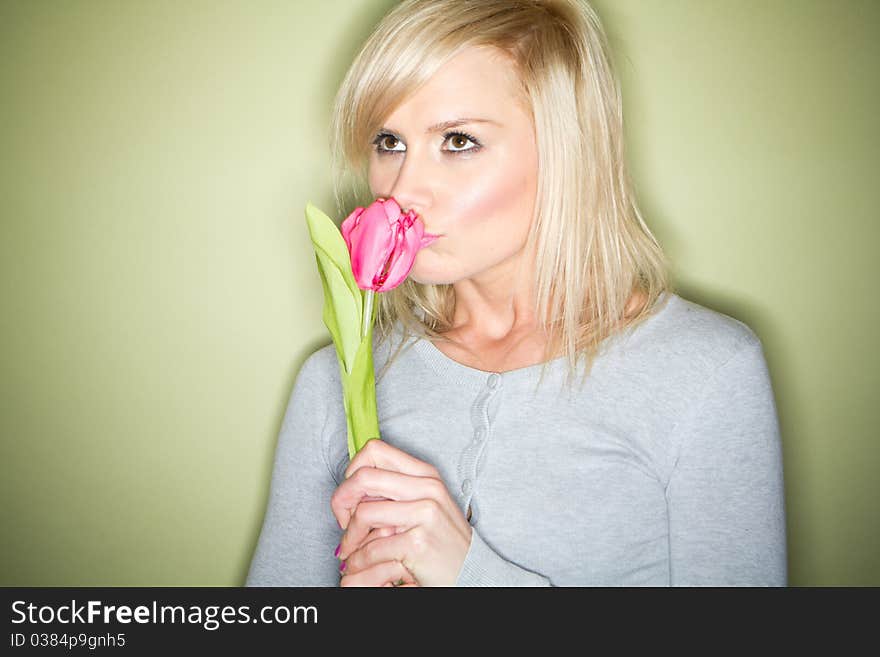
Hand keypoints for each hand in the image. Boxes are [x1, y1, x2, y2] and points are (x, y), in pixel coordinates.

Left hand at [330, 439, 472, 586]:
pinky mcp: (418, 543)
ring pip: (363, 513)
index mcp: (426, 474)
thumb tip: (352, 485)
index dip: (352, 469)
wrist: (472, 571)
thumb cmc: (443, 539)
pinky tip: (357, 563)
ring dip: (348, 535)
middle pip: (363, 477)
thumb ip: (395, 489)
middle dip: (341, 499)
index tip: (352, 492)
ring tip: (349, 547)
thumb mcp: (426, 503)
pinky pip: (371, 548)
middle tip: (342, 519)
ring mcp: (425, 514)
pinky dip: (357, 559)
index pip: (374, 450)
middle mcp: (427, 488)